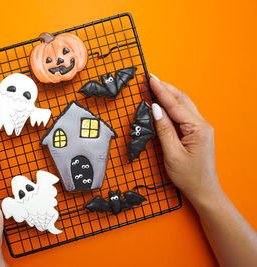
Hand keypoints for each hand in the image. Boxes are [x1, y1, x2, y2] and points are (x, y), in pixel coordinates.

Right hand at [149, 74, 256, 265]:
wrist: (203, 189)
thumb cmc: (189, 176)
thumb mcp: (172, 154)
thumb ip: (163, 130)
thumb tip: (156, 110)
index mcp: (197, 128)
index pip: (175, 105)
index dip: (160, 91)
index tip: (150, 80)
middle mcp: (201, 124)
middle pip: (181, 99)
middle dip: (165, 87)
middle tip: (149, 79)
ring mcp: (200, 127)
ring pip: (183, 104)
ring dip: (168, 94)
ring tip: (154, 86)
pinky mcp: (196, 131)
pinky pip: (183, 113)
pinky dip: (172, 105)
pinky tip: (163, 102)